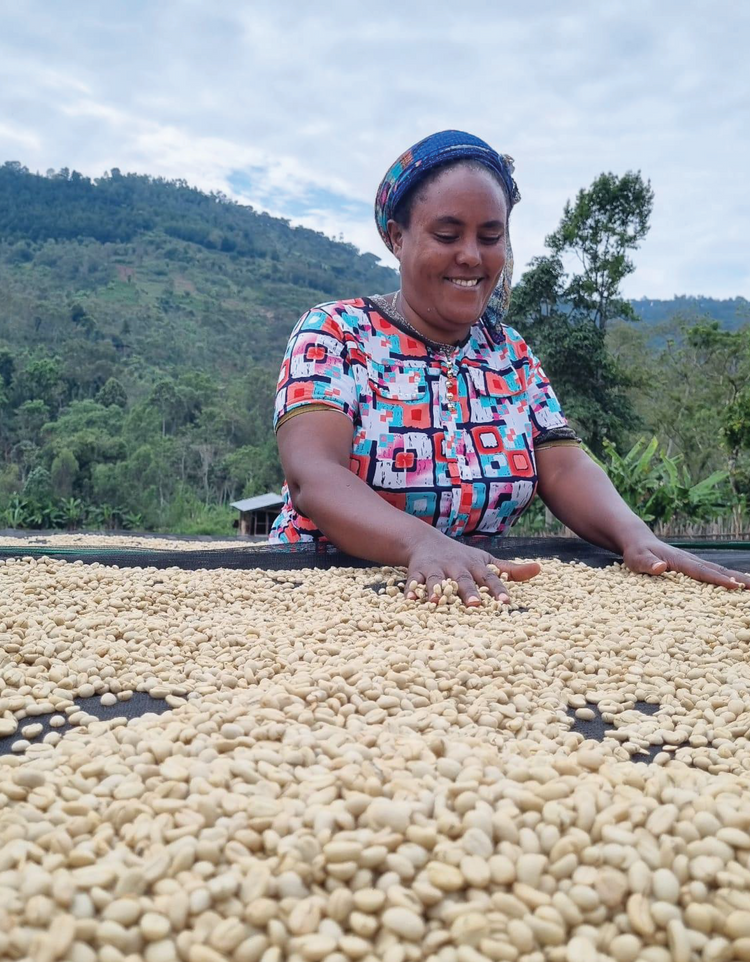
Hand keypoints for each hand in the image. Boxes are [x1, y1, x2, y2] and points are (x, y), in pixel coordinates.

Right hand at [404, 534, 540, 606]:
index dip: (498, 589)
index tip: (506, 601)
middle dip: (468, 592)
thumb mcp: (486, 560)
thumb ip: (510, 569)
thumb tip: (539, 569)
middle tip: (475, 605)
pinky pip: (413, 581)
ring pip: (436, 580)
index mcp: (475, 566)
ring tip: (436, 601)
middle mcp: (456, 566)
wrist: (426, 540)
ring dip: (436, 590)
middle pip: (463, 580)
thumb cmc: (462, 557)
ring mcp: (435, 568)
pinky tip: (410, 599)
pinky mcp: (416, 571)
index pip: (489, 577)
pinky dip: (411, 589)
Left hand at [622, 537, 749, 589]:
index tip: (735, 587)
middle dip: (737, 579)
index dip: (718, 580)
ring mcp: (692, 563)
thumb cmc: (636, 552)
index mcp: (679, 561)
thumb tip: (660, 568)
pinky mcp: (691, 567)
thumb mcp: (636, 559)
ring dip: (736, 578)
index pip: (701, 572)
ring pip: (718, 571)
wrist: (638, 541)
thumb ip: (647, 564)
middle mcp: (690, 561)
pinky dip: (727, 578)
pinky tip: (737, 585)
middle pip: (717, 571)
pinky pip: (712, 573)